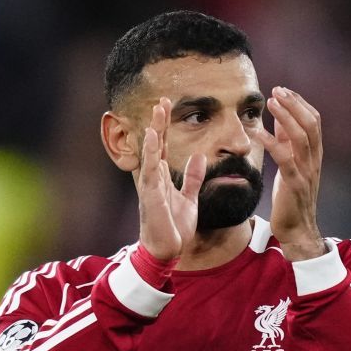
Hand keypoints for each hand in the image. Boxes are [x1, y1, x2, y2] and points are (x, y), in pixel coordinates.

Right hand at [138, 98, 205, 260]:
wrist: (167, 251)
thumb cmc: (174, 227)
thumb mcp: (189, 198)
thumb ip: (193, 178)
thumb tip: (199, 156)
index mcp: (162, 177)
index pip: (164, 146)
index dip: (165, 126)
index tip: (167, 105)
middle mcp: (154, 177)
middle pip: (156, 145)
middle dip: (158, 122)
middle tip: (161, 100)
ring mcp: (151, 186)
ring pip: (151, 154)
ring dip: (154, 133)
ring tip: (157, 113)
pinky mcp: (151, 196)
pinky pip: (151, 171)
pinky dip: (152, 154)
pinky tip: (154, 138)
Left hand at [254, 86, 326, 259]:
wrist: (297, 229)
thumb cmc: (291, 197)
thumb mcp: (291, 165)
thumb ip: (287, 142)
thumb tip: (279, 119)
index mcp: (315, 154)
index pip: (314, 120)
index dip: (300, 103)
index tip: (283, 90)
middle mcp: (314, 160)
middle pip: (311, 124)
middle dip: (294, 104)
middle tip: (277, 90)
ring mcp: (306, 172)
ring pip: (301, 136)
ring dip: (286, 116)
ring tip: (272, 102)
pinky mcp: (294, 184)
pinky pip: (285, 158)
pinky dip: (272, 142)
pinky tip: (259, 133)